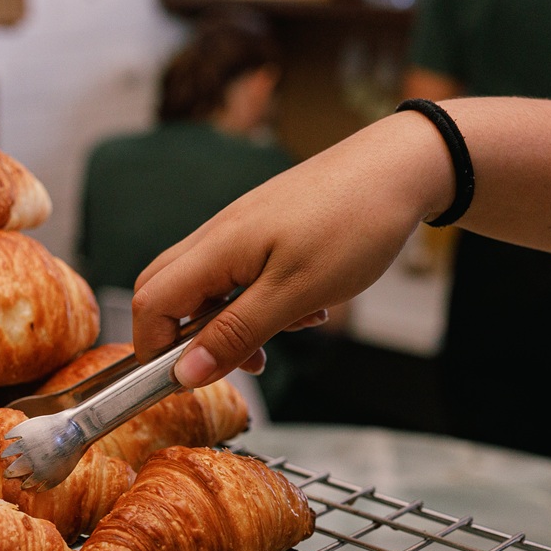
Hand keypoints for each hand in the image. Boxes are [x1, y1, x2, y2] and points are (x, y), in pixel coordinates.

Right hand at [131, 111, 454, 385]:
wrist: (400, 167)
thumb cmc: (353, 223)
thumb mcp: (294, 294)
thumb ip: (235, 334)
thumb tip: (185, 374)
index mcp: (216, 247)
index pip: (151, 303)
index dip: (155, 349)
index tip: (187, 383)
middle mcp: (218, 235)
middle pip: (170, 295)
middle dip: (194, 341)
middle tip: (239, 364)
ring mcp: (240, 231)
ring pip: (211, 291)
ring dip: (238, 324)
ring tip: (287, 334)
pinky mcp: (265, 231)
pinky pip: (243, 277)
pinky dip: (264, 303)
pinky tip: (305, 308)